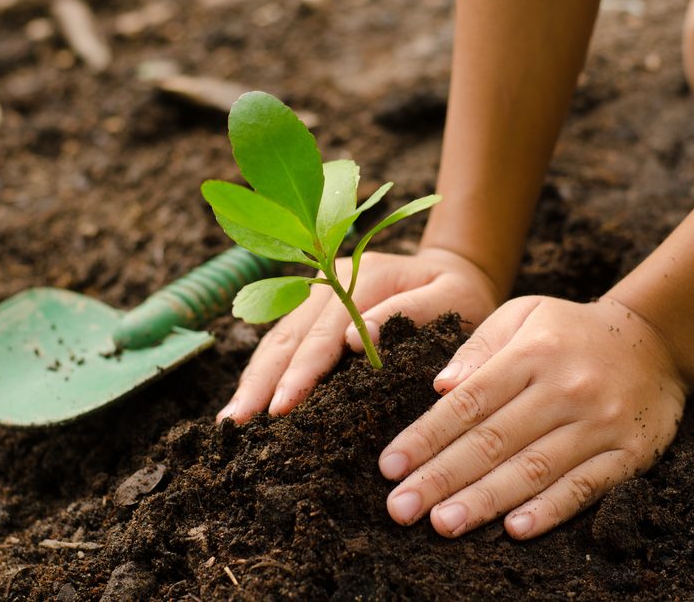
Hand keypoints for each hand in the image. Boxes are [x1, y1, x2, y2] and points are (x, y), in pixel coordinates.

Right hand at [216, 247, 500, 422]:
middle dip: (261, 382)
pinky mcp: (313, 308)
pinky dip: (263, 371)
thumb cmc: (461, 295)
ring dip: (253, 379)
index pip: (324, 333)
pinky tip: (248, 400)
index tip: (282, 407)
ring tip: (231, 420)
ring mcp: (317, 292)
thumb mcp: (452, 299)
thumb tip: (356, 339)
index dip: (301, 372)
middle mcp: (330, 280)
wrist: (456, 270)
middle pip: (288, 335)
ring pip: (276, 338)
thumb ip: (410, 312)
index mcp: (364, 277)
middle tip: (237, 424)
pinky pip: (282, 341)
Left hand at [378, 295, 688, 539]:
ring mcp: (600, 424)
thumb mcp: (523, 314)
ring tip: (443, 523)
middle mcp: (564, 389)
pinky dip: (551, 510)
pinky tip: (516, 529)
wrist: (655, 340)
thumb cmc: (570, 331)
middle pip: (493, 441)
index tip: (389, 466)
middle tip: (401, 509)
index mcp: (531, 354)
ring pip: (533, 469)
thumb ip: (478, 347)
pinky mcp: (630, 453)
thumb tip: (440, 386)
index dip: (425, 436)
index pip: (468, 402)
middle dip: (441, 477)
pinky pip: (585, 487)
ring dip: (485, 500)